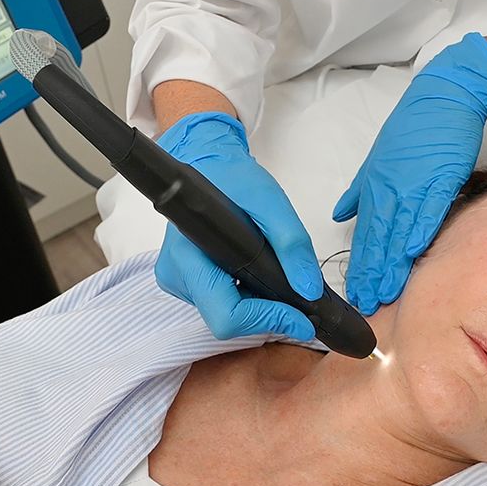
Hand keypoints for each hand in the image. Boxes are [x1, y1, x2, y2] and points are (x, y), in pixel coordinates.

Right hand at [154, 112, 322, 340]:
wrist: (208, 164)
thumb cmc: (232, 179)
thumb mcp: (270, 202)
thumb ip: (291, 243)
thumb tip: (309, 288)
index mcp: (189, 255)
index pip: (227, 314)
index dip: (266, 321)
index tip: (301, 319)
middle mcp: (177, 274)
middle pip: (228, 321)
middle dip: (267, 316)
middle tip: (298, 305)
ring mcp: (179, 281)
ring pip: (226, 316)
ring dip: (258, 308)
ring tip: (279, 284)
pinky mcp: (187, 283)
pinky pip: (222, 305)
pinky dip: (248, 300)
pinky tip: (259, 279)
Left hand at [333, 33, 486, 314]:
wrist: (445, 97)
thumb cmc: (414, 129)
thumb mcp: (377, 160)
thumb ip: (359, 192)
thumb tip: (339, 215)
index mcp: (375, 188)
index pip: (364, 235)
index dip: (359, 266)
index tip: (355, 293)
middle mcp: (390, 190)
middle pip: (378, 240)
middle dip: (371, 275)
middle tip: (366, 304)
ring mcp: (415, 185)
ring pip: (398, 232)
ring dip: (391, 264)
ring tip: (385, 293)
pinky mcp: (441, 178)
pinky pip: (428, 210)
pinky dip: (419, 231)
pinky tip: (412, 255)